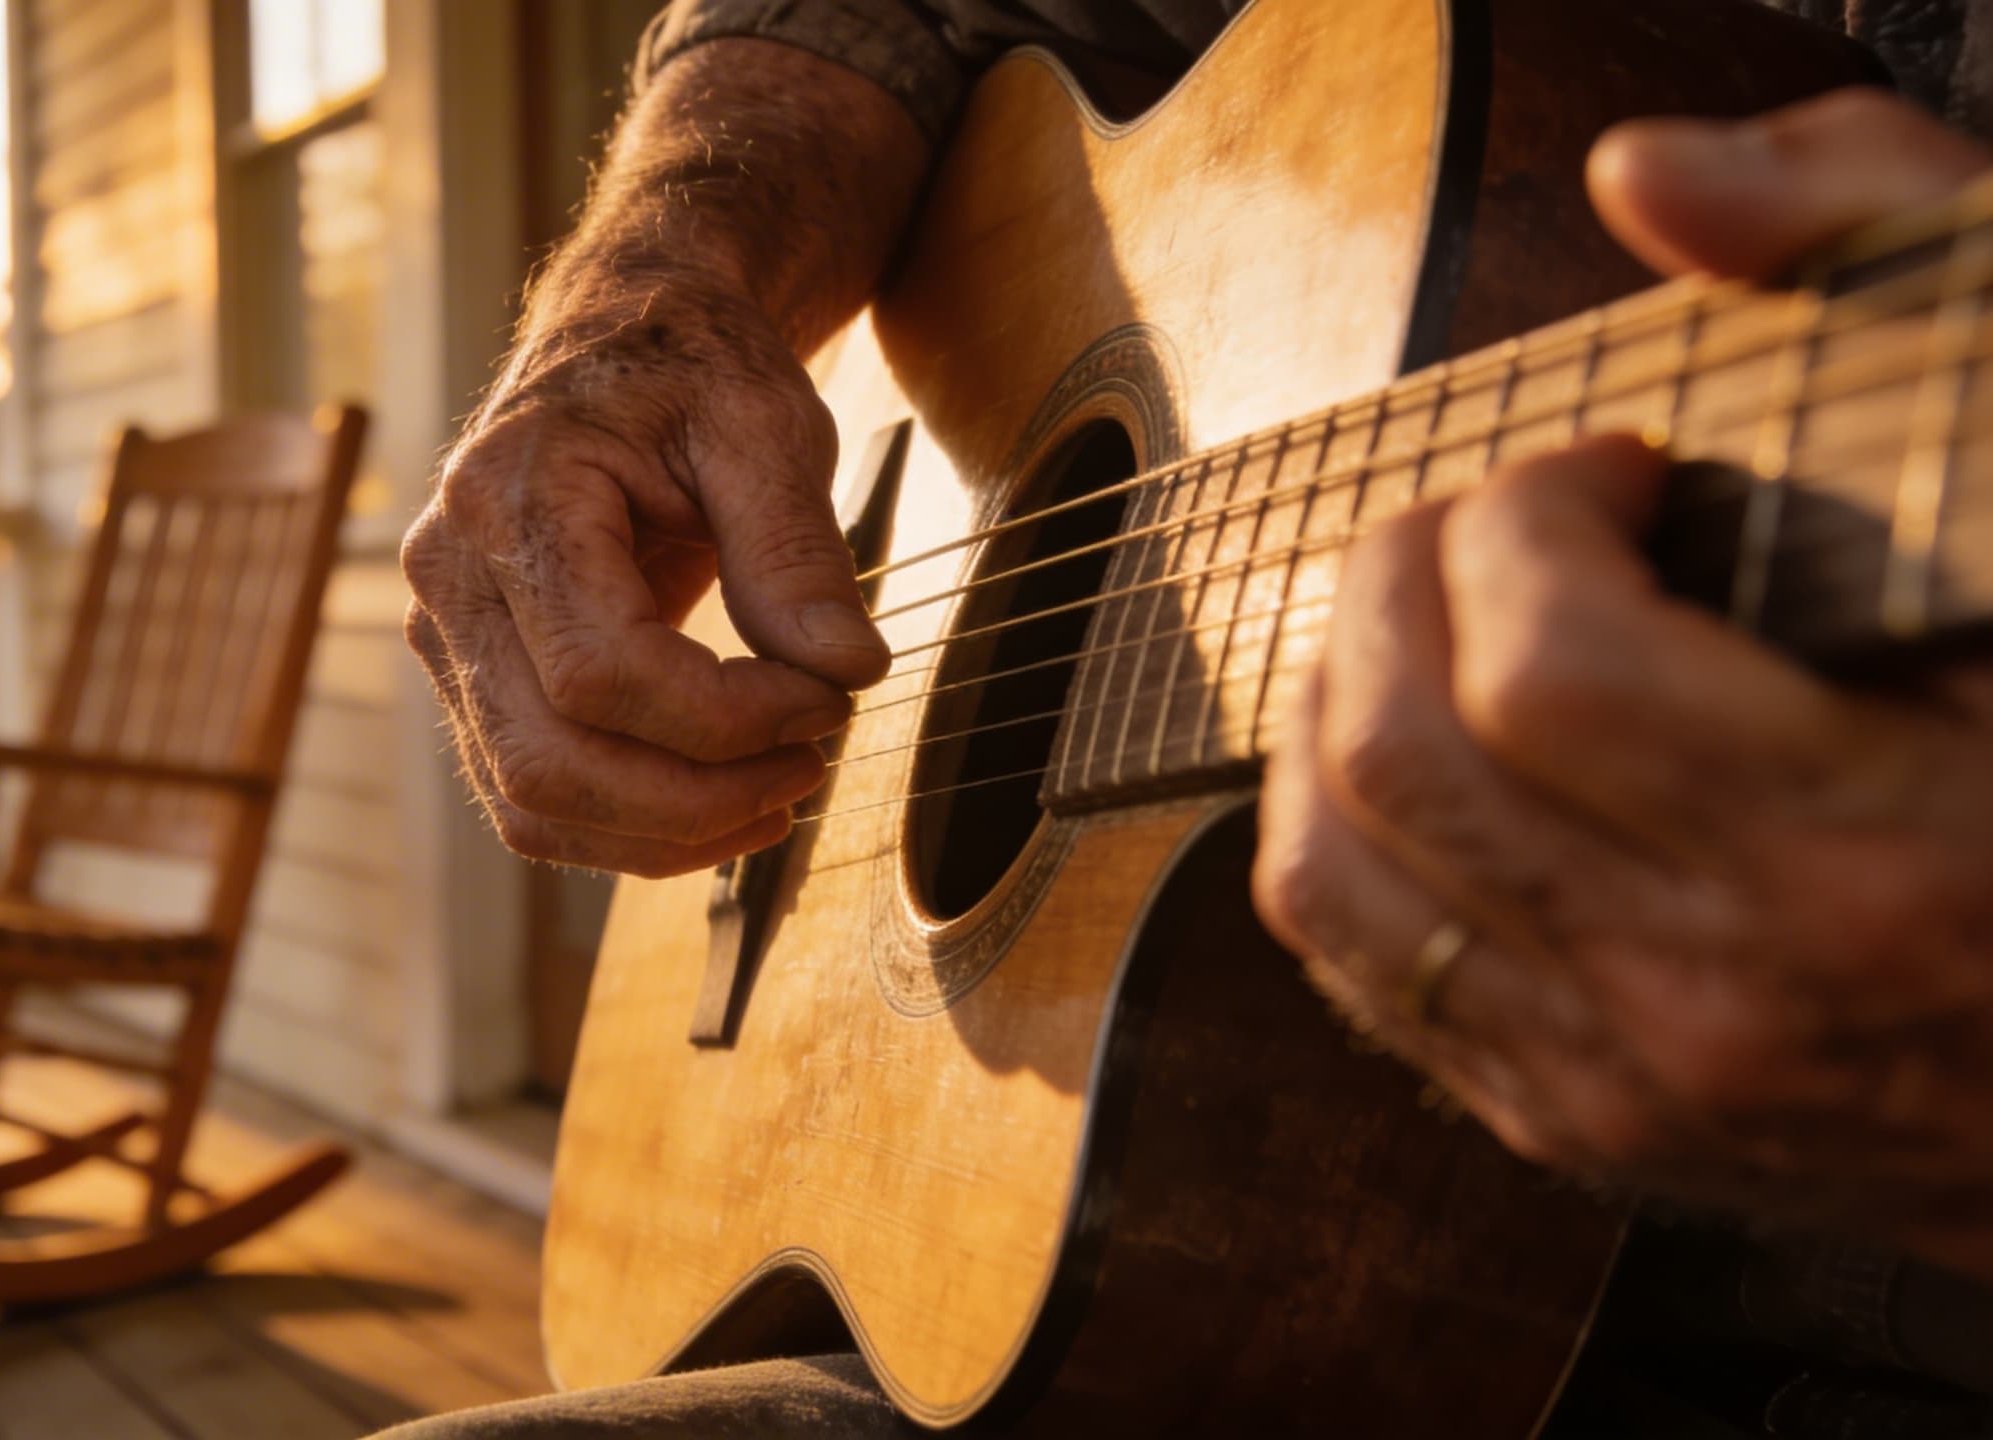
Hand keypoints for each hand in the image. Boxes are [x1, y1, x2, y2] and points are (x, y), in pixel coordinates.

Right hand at [401, 270, 890, 875]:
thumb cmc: (692, 370)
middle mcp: (449, 576)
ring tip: (780, 794)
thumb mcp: (764, 426)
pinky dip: (630, 828)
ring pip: (532, 803)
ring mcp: (448, 636)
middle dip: (697, 798)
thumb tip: (847, 670)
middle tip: (812, 762)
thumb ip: (796, 549)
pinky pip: (531, 797)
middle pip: (551, 761)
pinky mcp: (474, 678)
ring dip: (666, 834)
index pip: (602, 672)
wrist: (626, 338)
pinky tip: (725, 803)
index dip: (726, 719)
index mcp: (506, 496)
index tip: (828, 699)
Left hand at [1252, 89, 1992, 1278]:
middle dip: (1404, 575)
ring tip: (1429, 621)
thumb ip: (1893, 271)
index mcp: (1868, 855)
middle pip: (1404, 752)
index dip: (1529, 515)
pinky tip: (1411, 749)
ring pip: (1330, 869)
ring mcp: (1631, 1085)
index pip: (1548, 665)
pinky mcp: (1578, 1128)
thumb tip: (1652, 173)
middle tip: (1497, 521)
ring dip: (1336, 696)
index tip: (1610, 470)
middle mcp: (1721, 997)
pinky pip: (1355, 966)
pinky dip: (1334, 826)